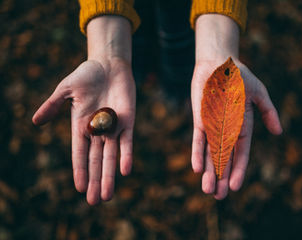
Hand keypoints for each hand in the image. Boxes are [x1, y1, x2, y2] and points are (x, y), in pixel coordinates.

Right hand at [32, 16, 134, 204]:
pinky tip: (124, 171)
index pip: (80, 153)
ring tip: (106, 196)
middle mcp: (98, 131)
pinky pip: (127, 141)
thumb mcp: (65, 90)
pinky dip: (126, 156)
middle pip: (96, 160)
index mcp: (81, 126)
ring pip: (111, 156)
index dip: (80, 170)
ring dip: (109, 176)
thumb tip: (35, 121)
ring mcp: (113, 128)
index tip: (79, 188)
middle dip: (95, 180)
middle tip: (94, 202)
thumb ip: (53, 105)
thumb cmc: (86, 75)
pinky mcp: (128, 121)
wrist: (108, 65)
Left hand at [191, 14, 281, 199]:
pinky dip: (197, 152)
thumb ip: (268, 112)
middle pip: (224, 158)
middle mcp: (226, 130)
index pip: (241, 153)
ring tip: (208, 190)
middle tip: (219, 197)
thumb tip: (279, 132)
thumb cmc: (239, 77)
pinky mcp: (199, 119)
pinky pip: (198, 139)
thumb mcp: (259, 94)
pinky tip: (197, 168)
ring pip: (210, 153)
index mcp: (242, 126)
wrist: (218, 63)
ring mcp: (212, 126)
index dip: (239, 169)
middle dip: (222, 177)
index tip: (236, 187)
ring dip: (209, 171)